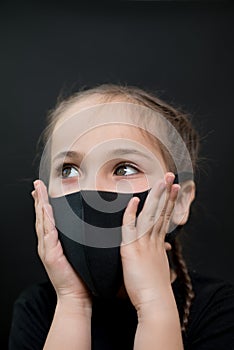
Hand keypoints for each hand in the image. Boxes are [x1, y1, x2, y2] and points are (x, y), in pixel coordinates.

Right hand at [32, 180, 90, 310]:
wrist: (76, 295)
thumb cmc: (79, 274)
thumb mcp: (78, 252)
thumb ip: (79, 239)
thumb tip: (87, 226)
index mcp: (53, 242)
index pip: (47, 218)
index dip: (44, 203)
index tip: (42, 190)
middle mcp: (47, 244)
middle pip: (41, 216)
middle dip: (38, 199)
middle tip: (36, 185)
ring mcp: (47, 249)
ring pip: (42, 222)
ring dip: (40, 205)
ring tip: (38, 192)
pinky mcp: (50, 255)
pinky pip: (48, 234)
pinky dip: (46, 221)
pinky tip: (46, 210)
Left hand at [120, 172, 179, 312]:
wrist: (155, 303)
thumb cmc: (154, 289)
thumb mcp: (159, 267)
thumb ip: (159, 254)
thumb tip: (164, 246)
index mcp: (159, 244)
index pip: (164, 218)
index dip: (169, 203)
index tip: (173, 190)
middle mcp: (154, 241)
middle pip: (161, 212)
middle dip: (167, 193)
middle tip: (171, 178)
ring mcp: (144, 244)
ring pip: (151, 215)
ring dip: (157, 197)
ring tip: (163, 181)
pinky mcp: (132, 250)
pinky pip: (130, 228)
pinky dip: (132, 213)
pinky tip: (134, 200)